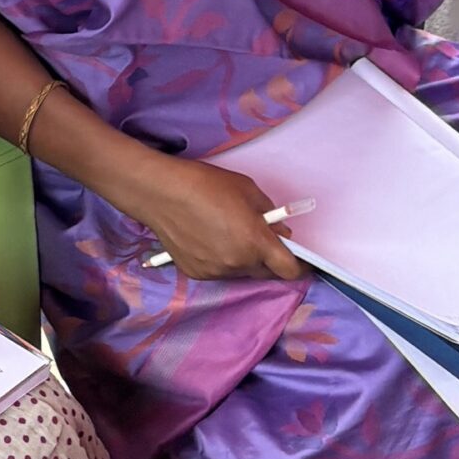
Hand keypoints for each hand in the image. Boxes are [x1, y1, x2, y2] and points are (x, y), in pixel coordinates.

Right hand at [129, 157, 304, 282]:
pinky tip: (206, 240)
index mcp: (256, 242)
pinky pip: (219, 271)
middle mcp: (238, 263)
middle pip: (266, 273)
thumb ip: (269, 216)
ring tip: (225, 235)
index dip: (299, 266)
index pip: (290, 270)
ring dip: (243, 260)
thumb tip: (278, 232)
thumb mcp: (248, 190)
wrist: (159, 192)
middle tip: (257, 238)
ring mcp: (215, 272)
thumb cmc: (205, 184)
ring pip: (241, 272)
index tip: (298, 258)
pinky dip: (220, 260)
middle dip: (269, 259)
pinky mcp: (195, 273)